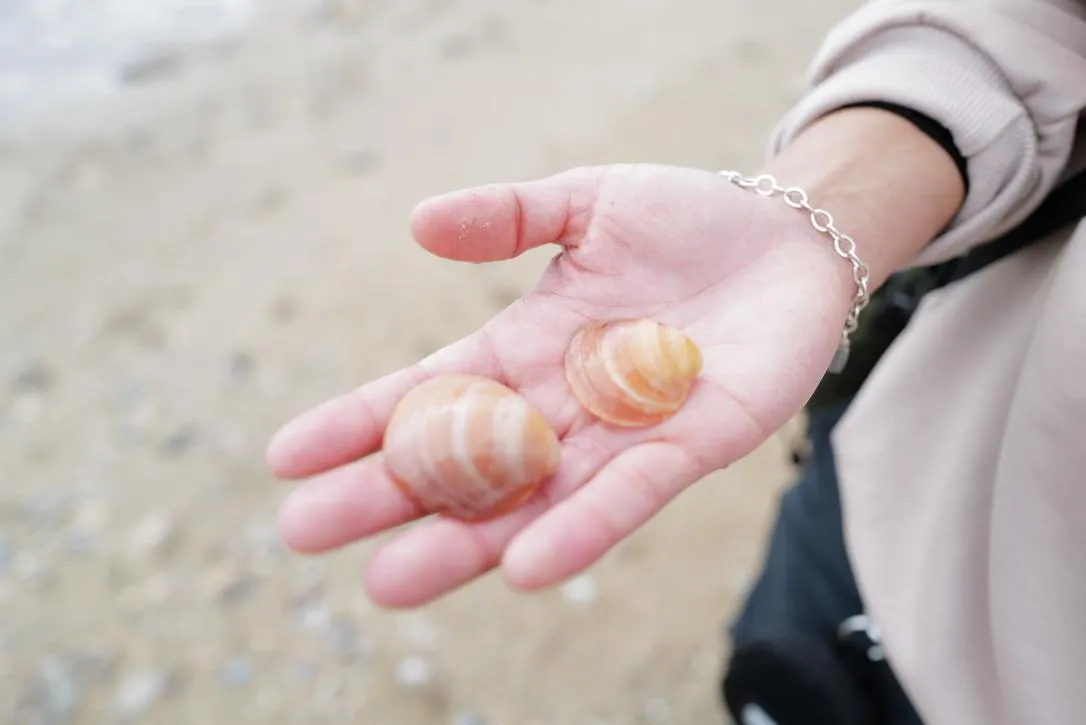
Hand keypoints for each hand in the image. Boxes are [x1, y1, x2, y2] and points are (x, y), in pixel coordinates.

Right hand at [266, 163, 853, 607]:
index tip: (287, 456)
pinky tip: (523, 567)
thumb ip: (509, 216)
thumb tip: (415, 223)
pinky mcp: (691, 446)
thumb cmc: (688, 217)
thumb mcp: (587, 202)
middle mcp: (561, 402)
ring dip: (464, 540)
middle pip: (463, 458)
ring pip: (532, 498)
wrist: (794, 236)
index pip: (430, 391)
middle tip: (305, 533)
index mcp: (526, 345)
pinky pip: (628, 496)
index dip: (361, 422)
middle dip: (387, 495)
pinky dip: (579, 530)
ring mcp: (622, 432)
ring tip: (390, 582)